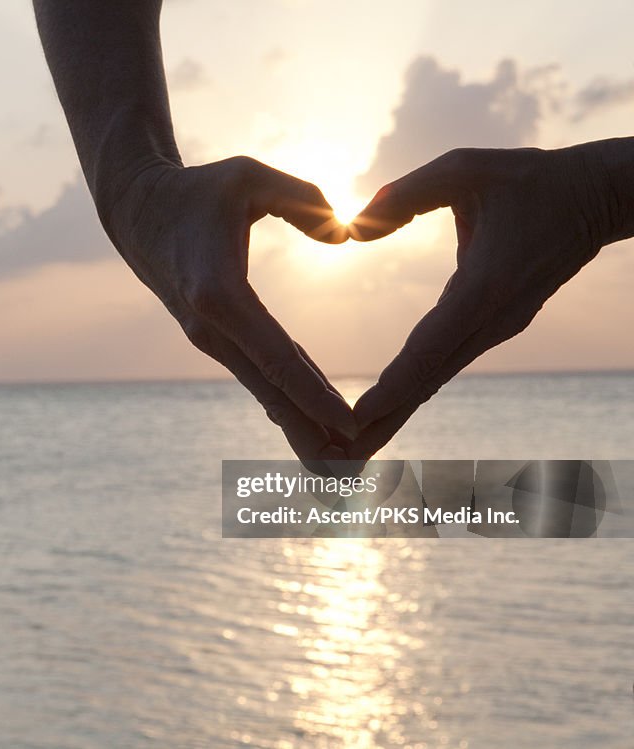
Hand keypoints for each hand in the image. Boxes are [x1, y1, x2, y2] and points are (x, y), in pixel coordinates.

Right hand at [102, 156, 355, 459]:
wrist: (138, 212)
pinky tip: (311, 431)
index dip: (316, 394)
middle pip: (270, 392)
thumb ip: (305, 201)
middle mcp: (211, 329)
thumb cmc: (198, 191)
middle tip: (349, 479)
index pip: (278, 355)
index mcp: (221, 293)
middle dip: (310, 437)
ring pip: (264, 393)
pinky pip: (258, 377)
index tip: (351, 428)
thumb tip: (346, 236)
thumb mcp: (250, 178)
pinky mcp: (214, 340)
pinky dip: (286, 406)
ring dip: (299, 431)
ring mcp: (209, 339)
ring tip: (338, 471)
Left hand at [347, 145, 627, 458]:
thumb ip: (408, 194)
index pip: (429, 346)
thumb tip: (355, 226)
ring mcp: (495, 329)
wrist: (599, 199)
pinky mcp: (493, 328)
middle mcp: (491, 320)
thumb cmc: (533, 178)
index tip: (356, 419)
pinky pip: (443, 366)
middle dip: (382, 425)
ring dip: (393, 419)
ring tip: (349, 457)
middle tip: (336, 464)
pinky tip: (383, 417)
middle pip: (426, 382)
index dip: (392, 385)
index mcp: (484, 287)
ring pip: (434, 381)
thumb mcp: (467, 169)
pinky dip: (411, 394)